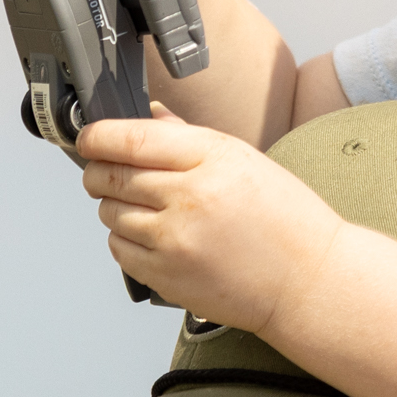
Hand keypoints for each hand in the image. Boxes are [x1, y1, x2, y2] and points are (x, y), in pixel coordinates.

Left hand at [76, 110, 345, 335]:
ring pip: (110, 213)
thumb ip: (188, 138)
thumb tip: (148, 116)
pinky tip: (154, 237)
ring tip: (147, 209)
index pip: (132, 138)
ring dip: (115, 207)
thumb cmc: (284, 220)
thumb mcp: (244, 161)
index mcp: (212, 158)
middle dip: (99, 171)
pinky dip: (125, 240)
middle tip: (105, 172)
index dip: (99, 136)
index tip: (90, 137)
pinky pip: (119, 249)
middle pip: (110, 175)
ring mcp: (174, 239)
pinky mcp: (166, 275)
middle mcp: (189, 196)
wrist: (306, 281)